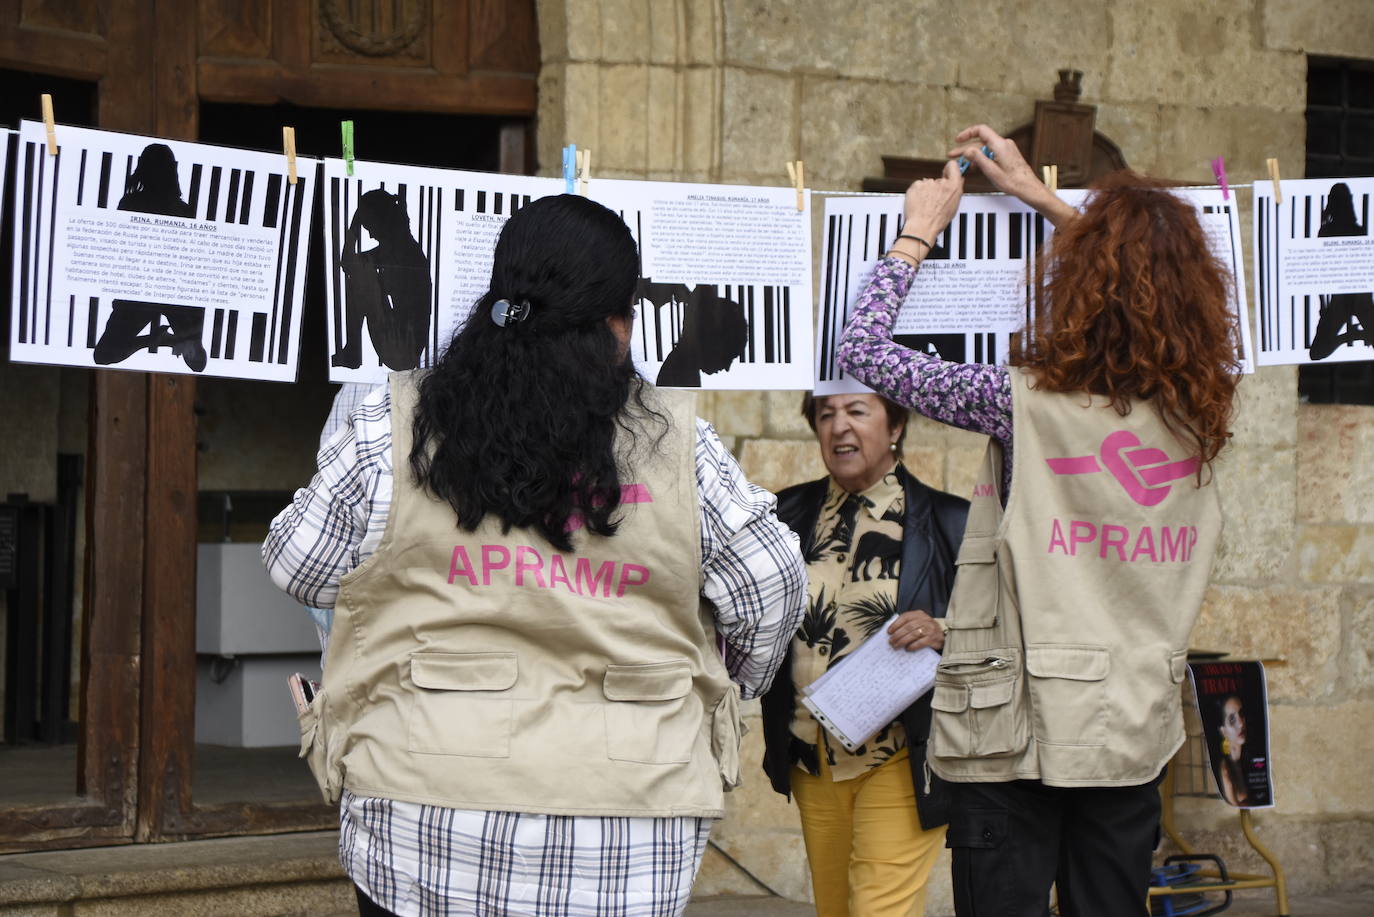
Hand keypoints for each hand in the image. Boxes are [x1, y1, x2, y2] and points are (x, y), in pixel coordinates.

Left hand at [887, 609, 943, 652]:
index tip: (889, 632)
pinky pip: (921, 642)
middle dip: (897, 635)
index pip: (905, 617)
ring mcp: (930, 629)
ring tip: (896, 646)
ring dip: (902, 641)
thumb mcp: (918, 623)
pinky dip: (913, 646)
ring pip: (913, 634)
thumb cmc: (926, 630)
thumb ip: (907, 624)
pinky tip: (907, 649)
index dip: (896, 624)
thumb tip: (892, 632)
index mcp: (919, 614)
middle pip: (908, 626)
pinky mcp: (933, 639)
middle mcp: (925, 620)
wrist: (941, 637)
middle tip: (891, 641)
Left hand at [896, 159, 964, 254]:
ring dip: (925, 191)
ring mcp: (928, 183)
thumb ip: (955, 191)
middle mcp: (941, 183)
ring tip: (925, 204)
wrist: (922, 227)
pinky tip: (918, 203)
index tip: (946, 172)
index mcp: (953, 187)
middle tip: (934, 201)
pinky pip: (917, 186)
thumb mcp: (954, 206)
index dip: (949, 168)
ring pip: (927, 184)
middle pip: (939, 179)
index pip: (953, 166)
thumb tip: (958, 180)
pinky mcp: (916, 185)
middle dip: (936, 187)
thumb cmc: (937, 221)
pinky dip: (916, 193)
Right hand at [949, 124, 1076, 226]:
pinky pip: (992, 152)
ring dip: (973, 154)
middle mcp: (1004, 144)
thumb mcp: (992, 171)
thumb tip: (967, 150)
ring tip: (962, 163)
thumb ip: (978, 158)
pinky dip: (982, 157)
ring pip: (985, 148)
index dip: (967, 133)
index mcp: (999, 145)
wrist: (1029, 187)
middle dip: (966, 149)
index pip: (981, 130)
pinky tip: (975, 165)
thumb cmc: (1013, 182)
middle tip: (953, 156)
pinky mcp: (1008, 154)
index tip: (958, 140)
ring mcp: (1007, 149)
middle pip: (981, 142)